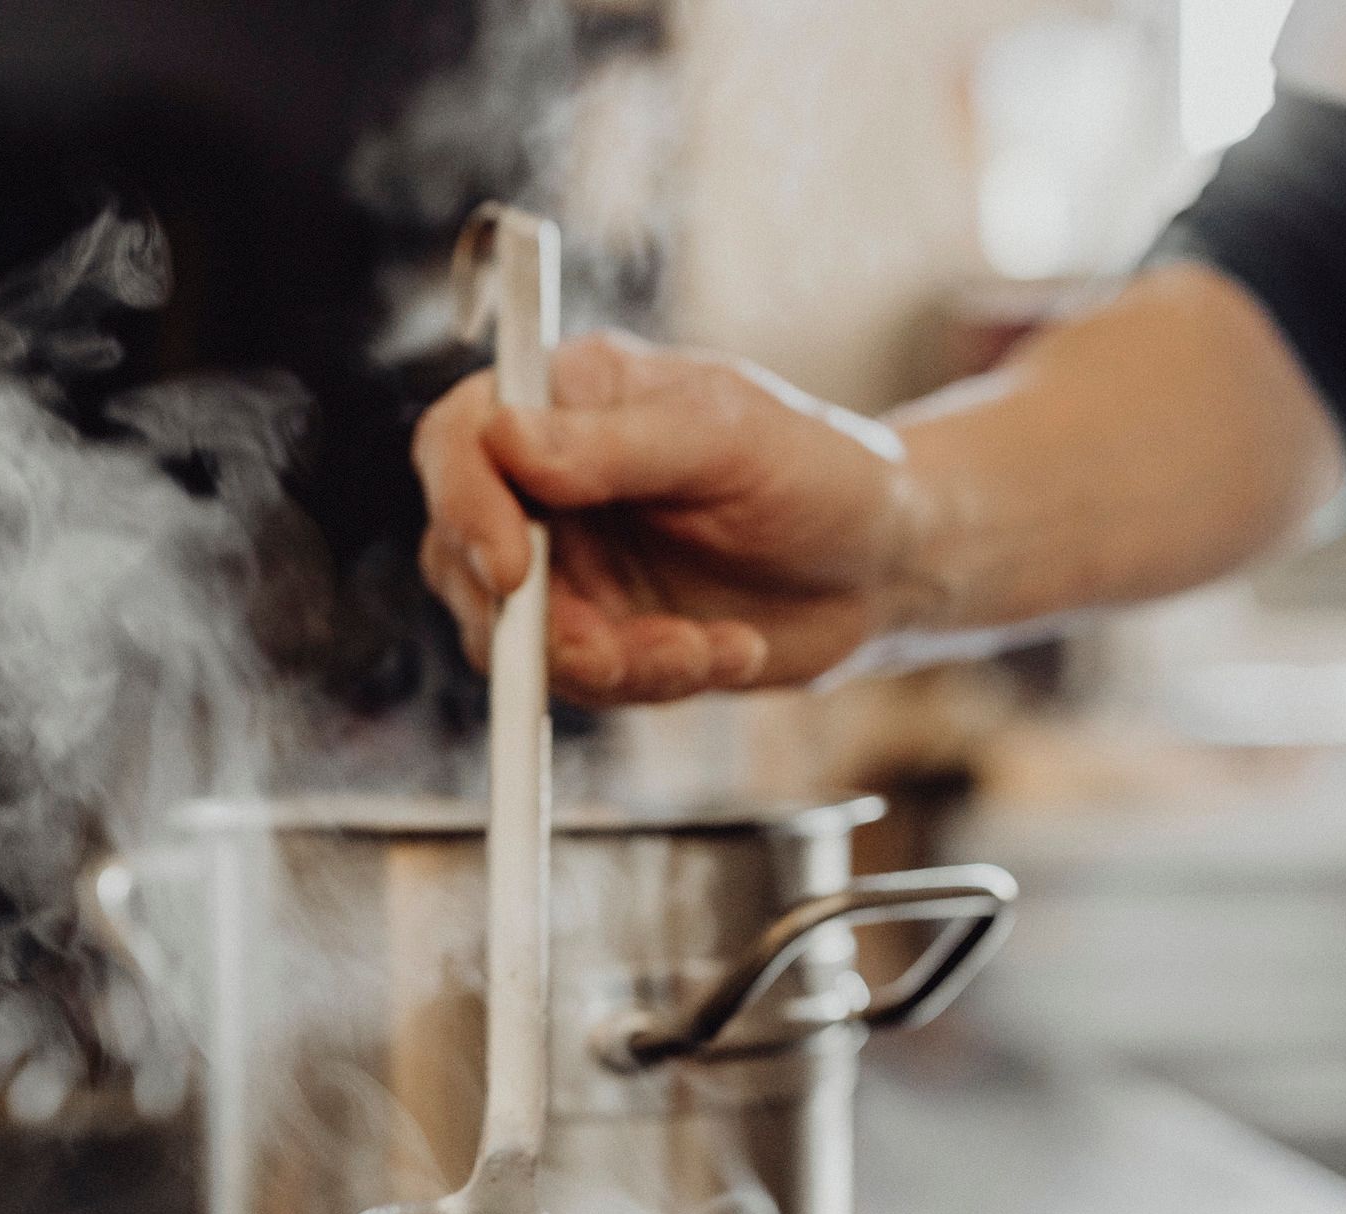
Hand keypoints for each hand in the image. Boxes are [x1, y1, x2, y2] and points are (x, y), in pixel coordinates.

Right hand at [413, 331, 922, 703]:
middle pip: (464, 556)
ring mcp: (568, 566)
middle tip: (617, 651)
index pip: (460, 441)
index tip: (510, 568)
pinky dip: (652, 680)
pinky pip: (581, 682)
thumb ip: (616, 445)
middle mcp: (549, 483)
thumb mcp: (730, 440)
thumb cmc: (822, 472)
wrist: (885, 567)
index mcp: (569, 400)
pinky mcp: (598, 635)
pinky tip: (727, 653)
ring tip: (705, 650)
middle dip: (538, 620)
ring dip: (608, 662)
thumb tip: (505, 441)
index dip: (464, 503)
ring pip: (518, 639)